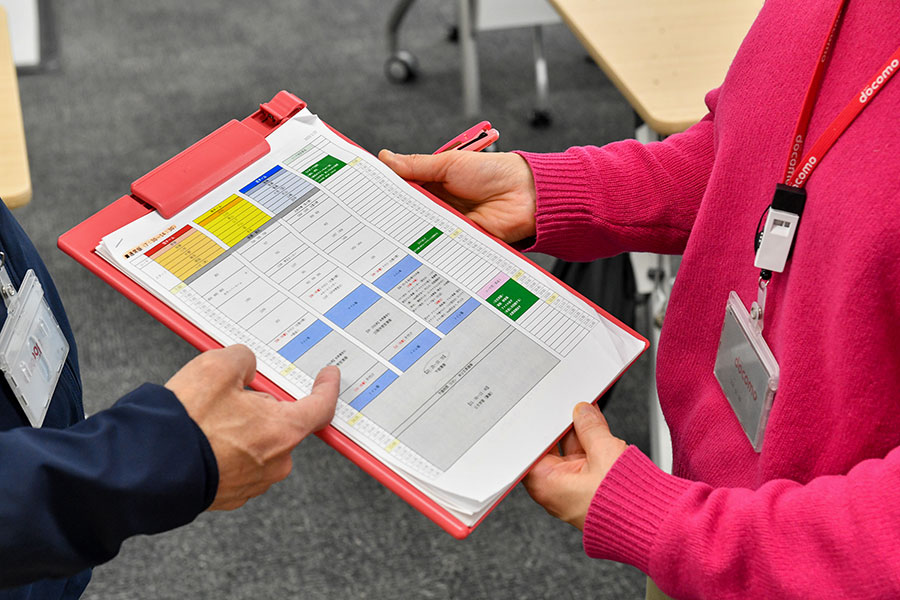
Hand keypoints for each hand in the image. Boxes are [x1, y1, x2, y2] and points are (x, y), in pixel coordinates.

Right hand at [165, 345, 339, 510]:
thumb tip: (247, 368)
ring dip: (241, 429)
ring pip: (258, 444)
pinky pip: (238, 464)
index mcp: (283, 431)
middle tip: (230, 395)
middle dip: (262, 406)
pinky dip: (226, 450)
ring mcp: (254, 483)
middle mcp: (276, 462)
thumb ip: (243, 359)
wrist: (147, 469)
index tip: (328, 377)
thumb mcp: (217, 367)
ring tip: (206, 420)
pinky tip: (201, 440)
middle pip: (281, 423)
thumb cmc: (185, 422)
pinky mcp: (231, 495)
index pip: (320, 407)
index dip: (326, 387)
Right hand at [378, 149, 537, 242]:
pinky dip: (428, 245)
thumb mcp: (450, 163)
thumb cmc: (495, 172)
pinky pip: (437, 245)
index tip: (366, 192)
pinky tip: (417, 243)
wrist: (526, 195)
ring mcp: (446, 224)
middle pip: (407, 212)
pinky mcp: (456, 241)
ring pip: (419, 230)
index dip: (386, 190)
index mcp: (433, 182)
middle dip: (391, 213)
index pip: (402, 188)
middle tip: (372, 214)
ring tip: (391, 227)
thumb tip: (386, 158)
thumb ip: (417, 165)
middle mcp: (438, 204)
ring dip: (409, 229)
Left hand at [523, 402, 627, 529]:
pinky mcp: (591, 492)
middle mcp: (557, 492)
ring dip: (581, 435)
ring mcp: (574, 492)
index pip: (533, 450)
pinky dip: (592, 447)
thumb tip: (583, 414)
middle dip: (564, 428)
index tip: (551, 414)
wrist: (652, 526)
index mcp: (546, 485)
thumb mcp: (604, 452)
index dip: (541, 428)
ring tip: (589, 413)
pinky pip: (586, 464)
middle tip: (573, 410)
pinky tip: (599, 429)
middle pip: (553, 450)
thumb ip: (591, 428)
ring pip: (572, 455)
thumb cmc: (623, 505)